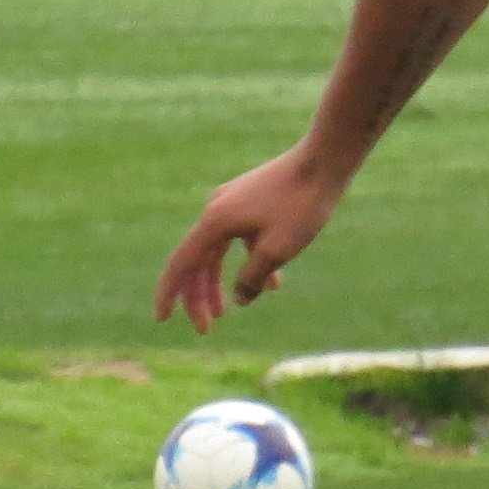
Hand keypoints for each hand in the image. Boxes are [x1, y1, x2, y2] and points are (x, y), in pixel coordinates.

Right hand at [155, 146, 347, 333]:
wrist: (325, 159)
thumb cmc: (302, 205)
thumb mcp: (277, 251)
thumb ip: (252, 278)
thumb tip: (239, 299)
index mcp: (214, 222)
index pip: (182, 264)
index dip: (170, 294)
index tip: (163, 319)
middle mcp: (216, 210)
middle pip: (198, 260)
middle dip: (199, 296)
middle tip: (207, 329)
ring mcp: (233, 202)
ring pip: (219, 250)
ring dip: (221, 281)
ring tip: (228, 311)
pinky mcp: (252, 200)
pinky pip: (241, 238)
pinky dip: (250, 261)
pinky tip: (274, 285)